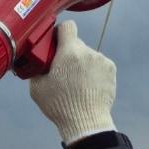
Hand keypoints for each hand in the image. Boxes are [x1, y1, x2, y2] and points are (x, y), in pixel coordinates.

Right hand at [29, 20, 116, 146]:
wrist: (86, 122)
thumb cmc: (60, 105)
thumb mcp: (37, 87)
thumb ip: (37, 68)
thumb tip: (37, 60)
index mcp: (69, 52)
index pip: (67, 26)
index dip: (60, 32)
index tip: (56, 43)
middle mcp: (88, 51)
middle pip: (76, 44)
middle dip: (69, 54)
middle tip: (63, 71)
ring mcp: (101, 60)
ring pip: (87, 55)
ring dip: (82, 64)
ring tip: (77, 83)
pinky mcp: (111, 69)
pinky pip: (99, 64)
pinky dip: (93, 71)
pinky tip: (88, 86)